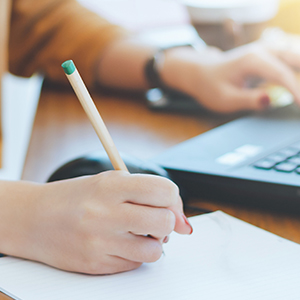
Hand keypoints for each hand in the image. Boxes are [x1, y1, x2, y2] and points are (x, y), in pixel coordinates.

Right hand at [1, 172, 190, 274]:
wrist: (35, 218)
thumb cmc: (77, 197)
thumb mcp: (110, 182)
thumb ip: (147, 194)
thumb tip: (184, 223)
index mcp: (111, 186)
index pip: (164, 190)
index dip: (173, 199)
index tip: (169, 204)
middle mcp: (105, 213)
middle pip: (165, 221)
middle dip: (167, 221)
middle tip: (155, 219)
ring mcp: (100, 242)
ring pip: (155, 250)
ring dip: (153, 242)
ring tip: (137, 233)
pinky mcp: (96, 265)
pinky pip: (135, 264)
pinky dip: (135, 254)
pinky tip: (119, 243)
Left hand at [161, 43, 299, 112]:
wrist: (201, 74)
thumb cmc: (211, 87)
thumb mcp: (225, 99)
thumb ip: (247, 100)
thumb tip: (269, 100)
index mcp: (252, 60)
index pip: (282, 75)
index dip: (296, 91)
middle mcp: (262, 50)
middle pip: (294, 60)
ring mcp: (265, 50)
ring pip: (294, 57)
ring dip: (299, 73)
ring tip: (299, 95)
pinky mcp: (267, 55)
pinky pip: (288, 60)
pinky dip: (295, 70)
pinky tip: (297, 84)